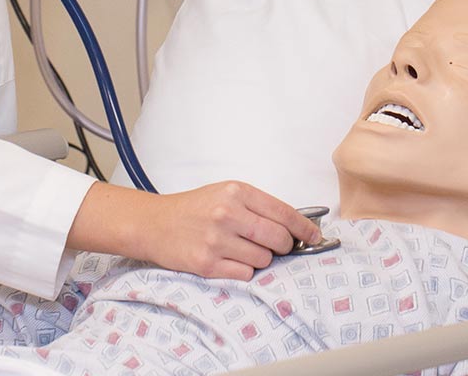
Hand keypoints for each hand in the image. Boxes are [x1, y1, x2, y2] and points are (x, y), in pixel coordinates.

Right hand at [142, 181, 321, 280]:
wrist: (155, 224)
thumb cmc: (193, 209)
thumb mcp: (225, 194)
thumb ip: (257, 206)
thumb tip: (295, 226)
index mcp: (235, 192)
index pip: (283, 212)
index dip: (304, 228)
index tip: (313, 237)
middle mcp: (227, 214)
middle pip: (278, 239)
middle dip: (283, 246)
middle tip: (275, 245)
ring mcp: (217, 240)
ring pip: (264, 259)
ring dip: (260, 259)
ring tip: (240, 249)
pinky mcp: (208, 264)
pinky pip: (245, 274)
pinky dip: (243, 270)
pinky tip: (229, 260)